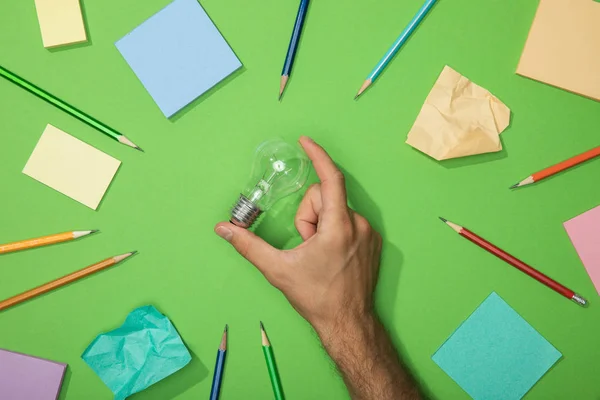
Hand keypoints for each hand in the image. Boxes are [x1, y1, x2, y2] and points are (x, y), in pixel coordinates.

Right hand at [214, 136, 381, 335]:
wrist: (348, 322)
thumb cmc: (316, 297)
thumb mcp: (278, 270)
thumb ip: (248, 245)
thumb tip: (223, 228)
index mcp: (338, 227)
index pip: (330, 179)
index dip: (317, 156)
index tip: (305, 141)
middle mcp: (358, 224)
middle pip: (324, 198)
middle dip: (307, 216)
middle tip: (305, 245)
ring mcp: (368, 233)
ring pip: (335, 210)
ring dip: (320, 225)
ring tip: (318, 253)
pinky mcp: (372, 241)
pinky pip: (347, 221)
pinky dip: (333, 230)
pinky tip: (331, 255)